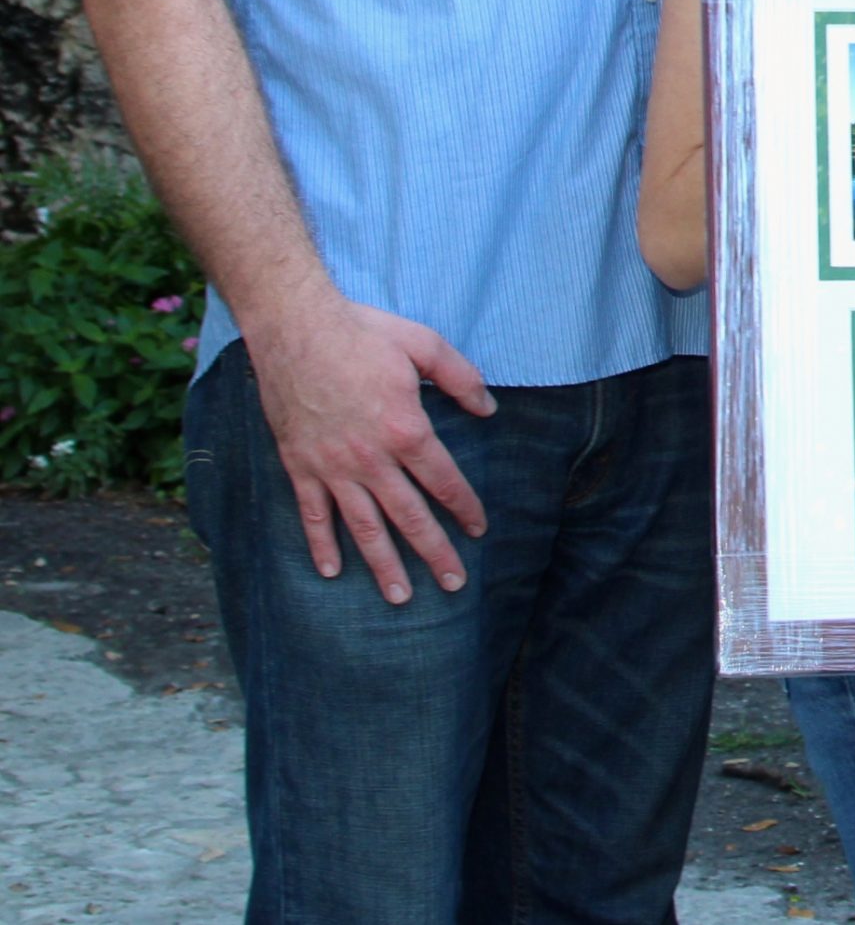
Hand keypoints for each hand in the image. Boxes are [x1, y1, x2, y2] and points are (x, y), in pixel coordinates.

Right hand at [246, 295, 495, 604]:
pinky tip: (332, 572)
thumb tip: (488, 410)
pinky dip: (321, 545)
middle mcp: (371, 459)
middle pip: (409, 517)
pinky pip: (312, 515)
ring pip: (363, 527)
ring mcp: (332, 467)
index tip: (478, 530)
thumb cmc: (363, 333)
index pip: (444, 482)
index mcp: (407, 430)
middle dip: (433, 553)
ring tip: (400, 597)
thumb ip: (461, 378)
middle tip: (453, 584)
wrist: (294, 328)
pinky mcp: (300, 466)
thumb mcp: (425, 344)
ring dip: (383, 564)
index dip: (464, 508)